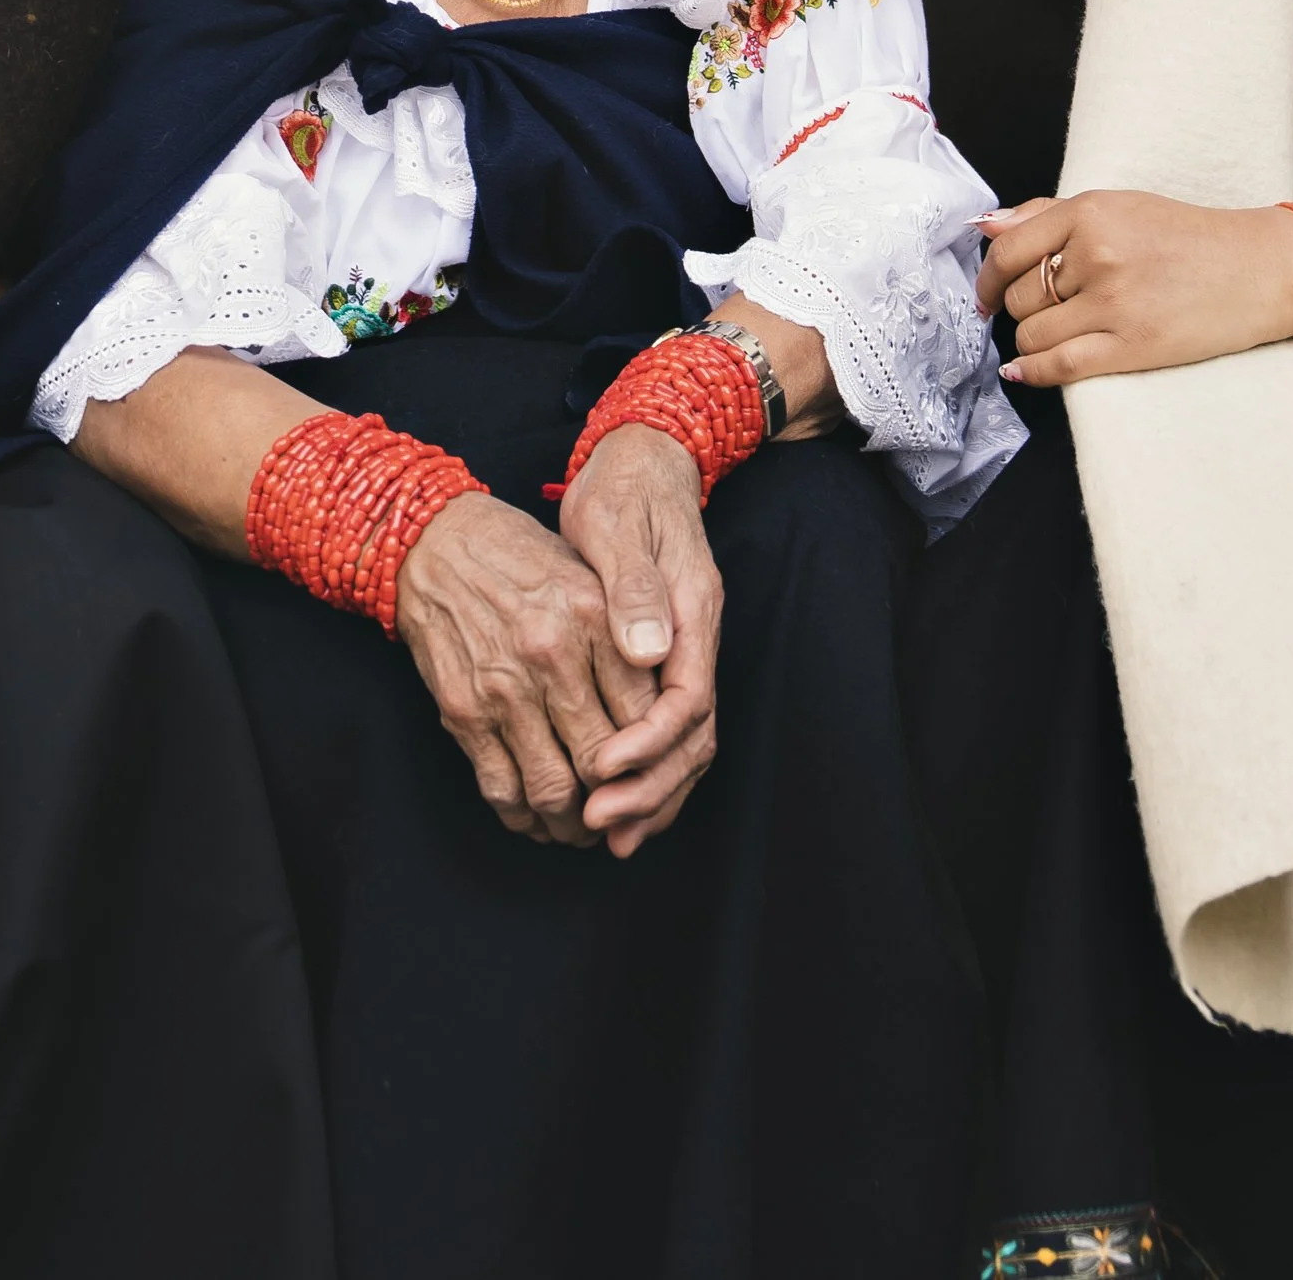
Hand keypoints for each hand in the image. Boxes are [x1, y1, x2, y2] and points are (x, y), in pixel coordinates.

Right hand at [394, 490, 656, 846]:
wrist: (435, 545)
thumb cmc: (521, 557)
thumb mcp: (587, 574)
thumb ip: (626, 635)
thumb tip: (660, 703)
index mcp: (593, 615)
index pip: (645, 711)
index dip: (656, 755)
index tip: (655, 771)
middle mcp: (552, 653)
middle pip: (604, 758)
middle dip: (620, 800)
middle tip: (625, 813)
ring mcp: (503, 688)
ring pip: (554, 788)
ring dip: (574, 824)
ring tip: (583, 828)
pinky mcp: (463, 712)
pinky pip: (501, 788)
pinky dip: (524, 818)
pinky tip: (537, 819)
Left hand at [556, 423, 724, 854]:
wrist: (641, 459)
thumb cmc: (623, 488)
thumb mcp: (617, 525)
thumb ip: (633, 588)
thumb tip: (646, 652)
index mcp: (692, 610)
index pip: (687, 701)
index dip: (648, 745)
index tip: (602, 771)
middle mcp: (694, 638)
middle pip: (693, 738)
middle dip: (649, 788)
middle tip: (597, 822)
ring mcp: (682, 649)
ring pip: (685, 743)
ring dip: (649, 792)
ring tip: (605, 832)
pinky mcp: (660, 656)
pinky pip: (665, 728)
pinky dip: (643, 768)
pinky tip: (609, 794)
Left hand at [977, 189, 1292, 385]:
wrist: (1260, 269)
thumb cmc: (1189, 236)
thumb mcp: (1120, 205)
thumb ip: (1048, 213)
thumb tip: (985, 225)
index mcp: (1092, 212)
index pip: (1009, 249)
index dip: (987, 277)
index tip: (985, 292)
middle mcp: (1099, 254)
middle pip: (1020, 296)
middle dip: (1019, 308)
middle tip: (1039, 311)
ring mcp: (1116, 302)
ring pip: (1033, 333)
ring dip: (1032, 339)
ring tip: (1054, 334)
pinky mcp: (1134, 346)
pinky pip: (1060, 365)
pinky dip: (1033, 371)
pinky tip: (1025, 371)